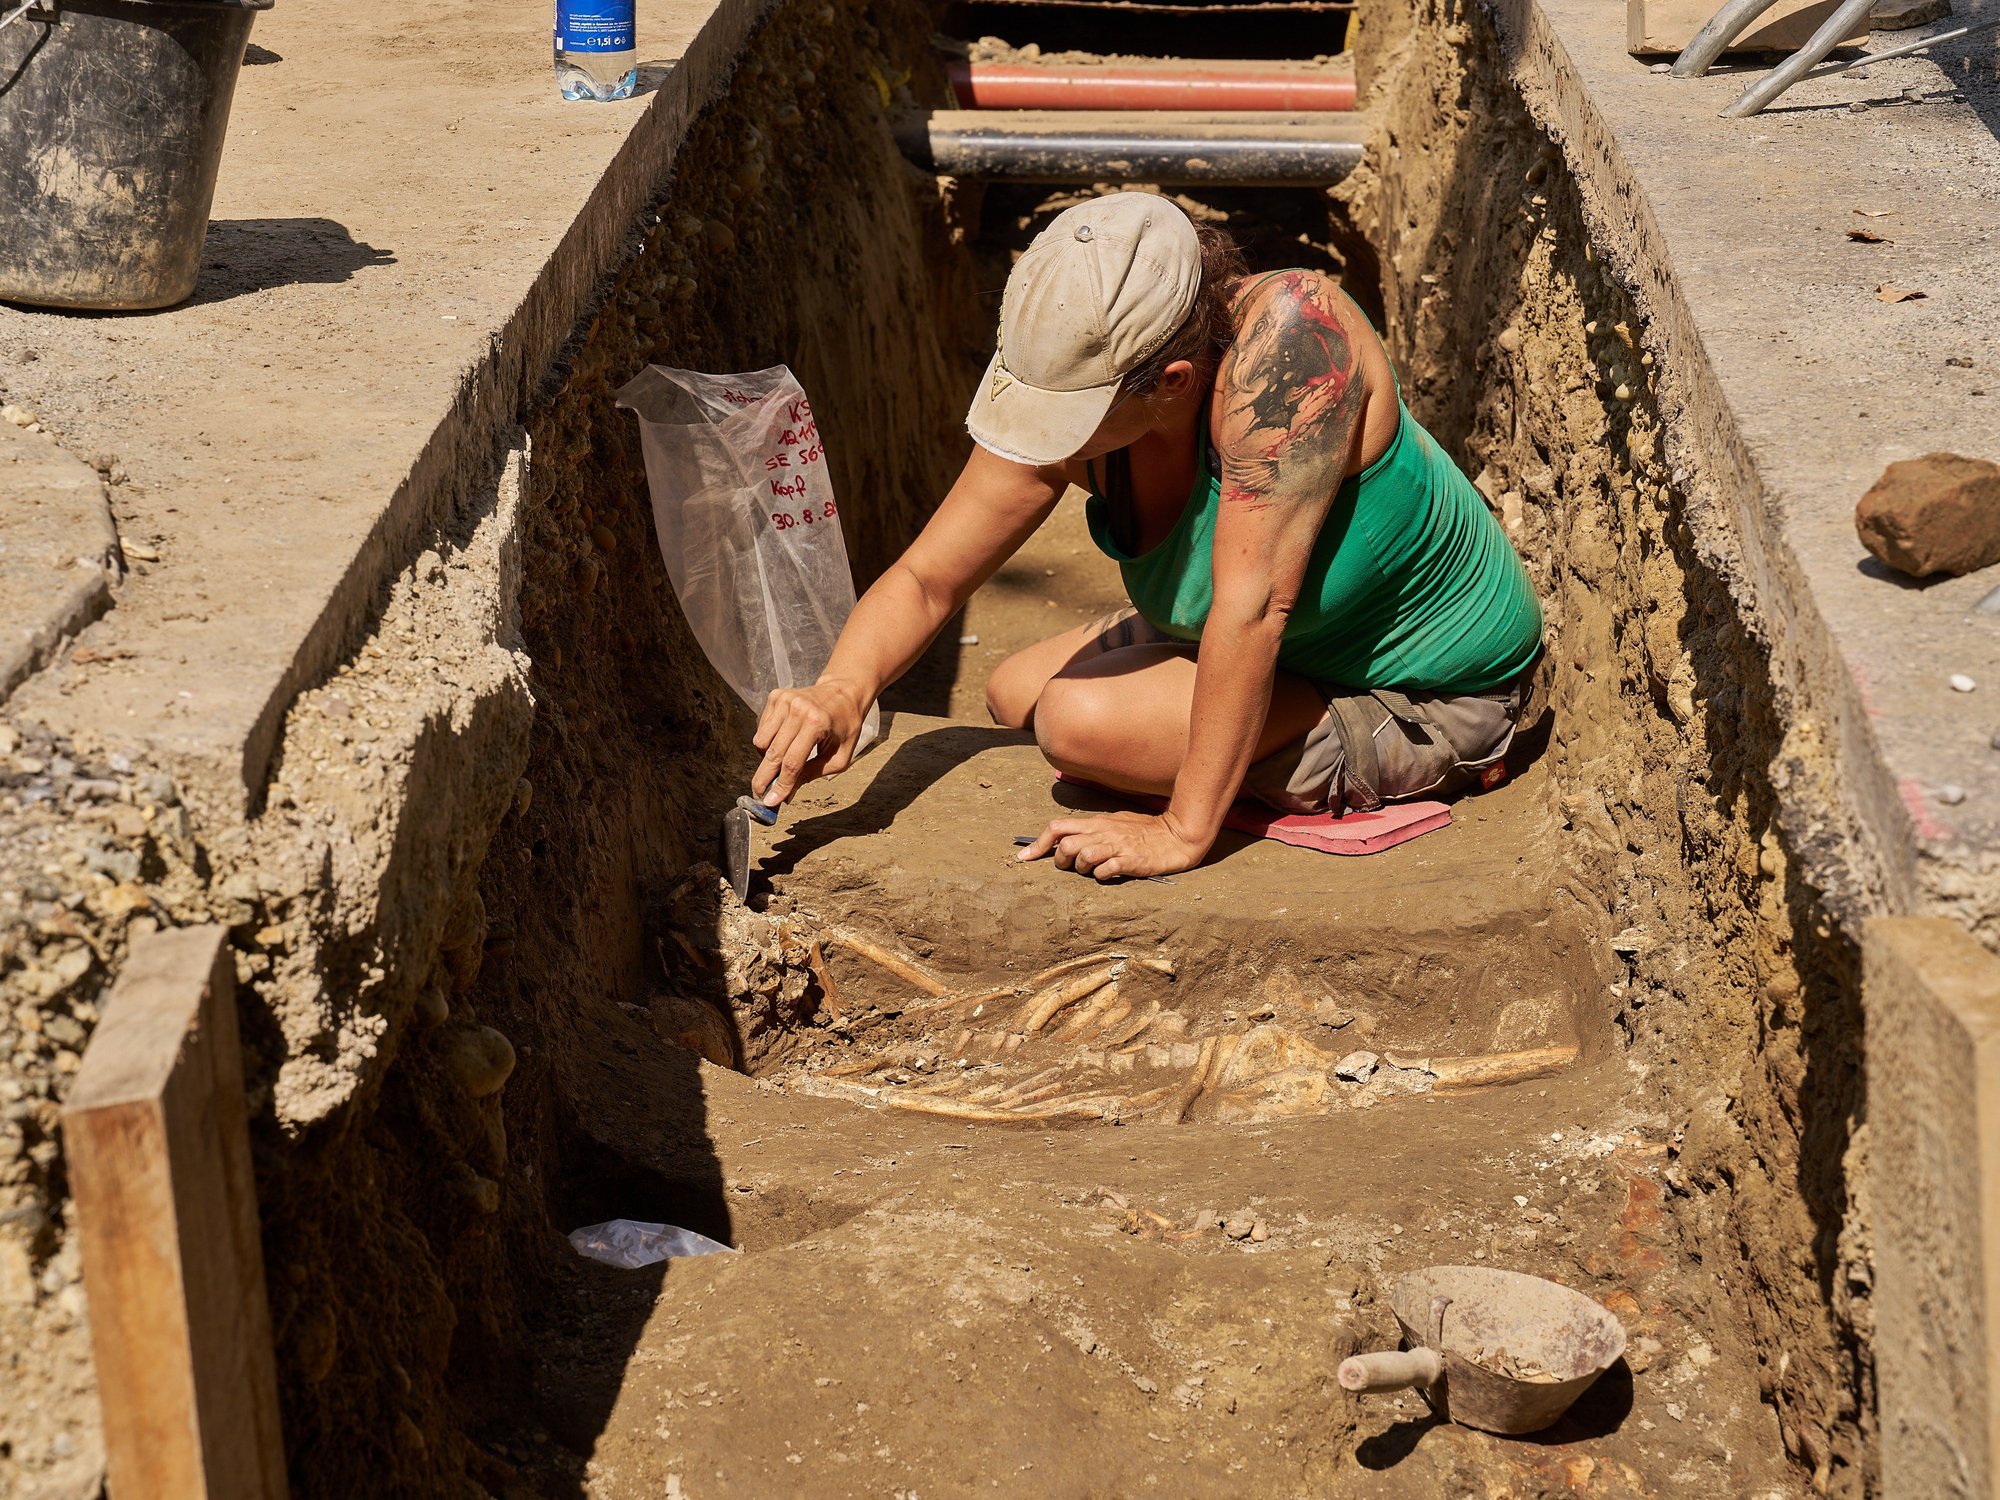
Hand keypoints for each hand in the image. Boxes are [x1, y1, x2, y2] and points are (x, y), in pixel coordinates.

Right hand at [751, 680, 867, 806]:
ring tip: (782, 759)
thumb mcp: (839, 757)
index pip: (792, 762)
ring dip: (768, 758)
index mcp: (817, 723)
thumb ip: (812, 775)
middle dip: (764, 778)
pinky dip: (768, 741)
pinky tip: (784, 739)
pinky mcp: (776, 696)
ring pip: (761, 742)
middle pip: (773, 753)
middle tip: (760, 794)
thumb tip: (785, 795)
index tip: (770, 802)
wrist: (844, 692)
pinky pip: (762, 728)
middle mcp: (798, 710)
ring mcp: (785, 701)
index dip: (780, 785)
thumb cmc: (845, 727)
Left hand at [1016, 810, 1211, 881]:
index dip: (1037, 844)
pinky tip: (1109, 875)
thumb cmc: (1144, 832)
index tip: (1024, 858)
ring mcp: (1116, 846)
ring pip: (1081, 857)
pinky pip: (1104, 871)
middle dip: (1059, 861)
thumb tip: (1067, 839)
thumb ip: (1092, 830)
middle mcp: (1102, 832)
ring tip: (1093, 870)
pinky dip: (1101, 876)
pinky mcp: (1130, 861)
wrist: (1177, 835)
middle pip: (1065, 844)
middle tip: (1070, 867)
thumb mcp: (1115, 823)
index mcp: (1097, 822)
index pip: (1057, 827)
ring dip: (1081, 869)